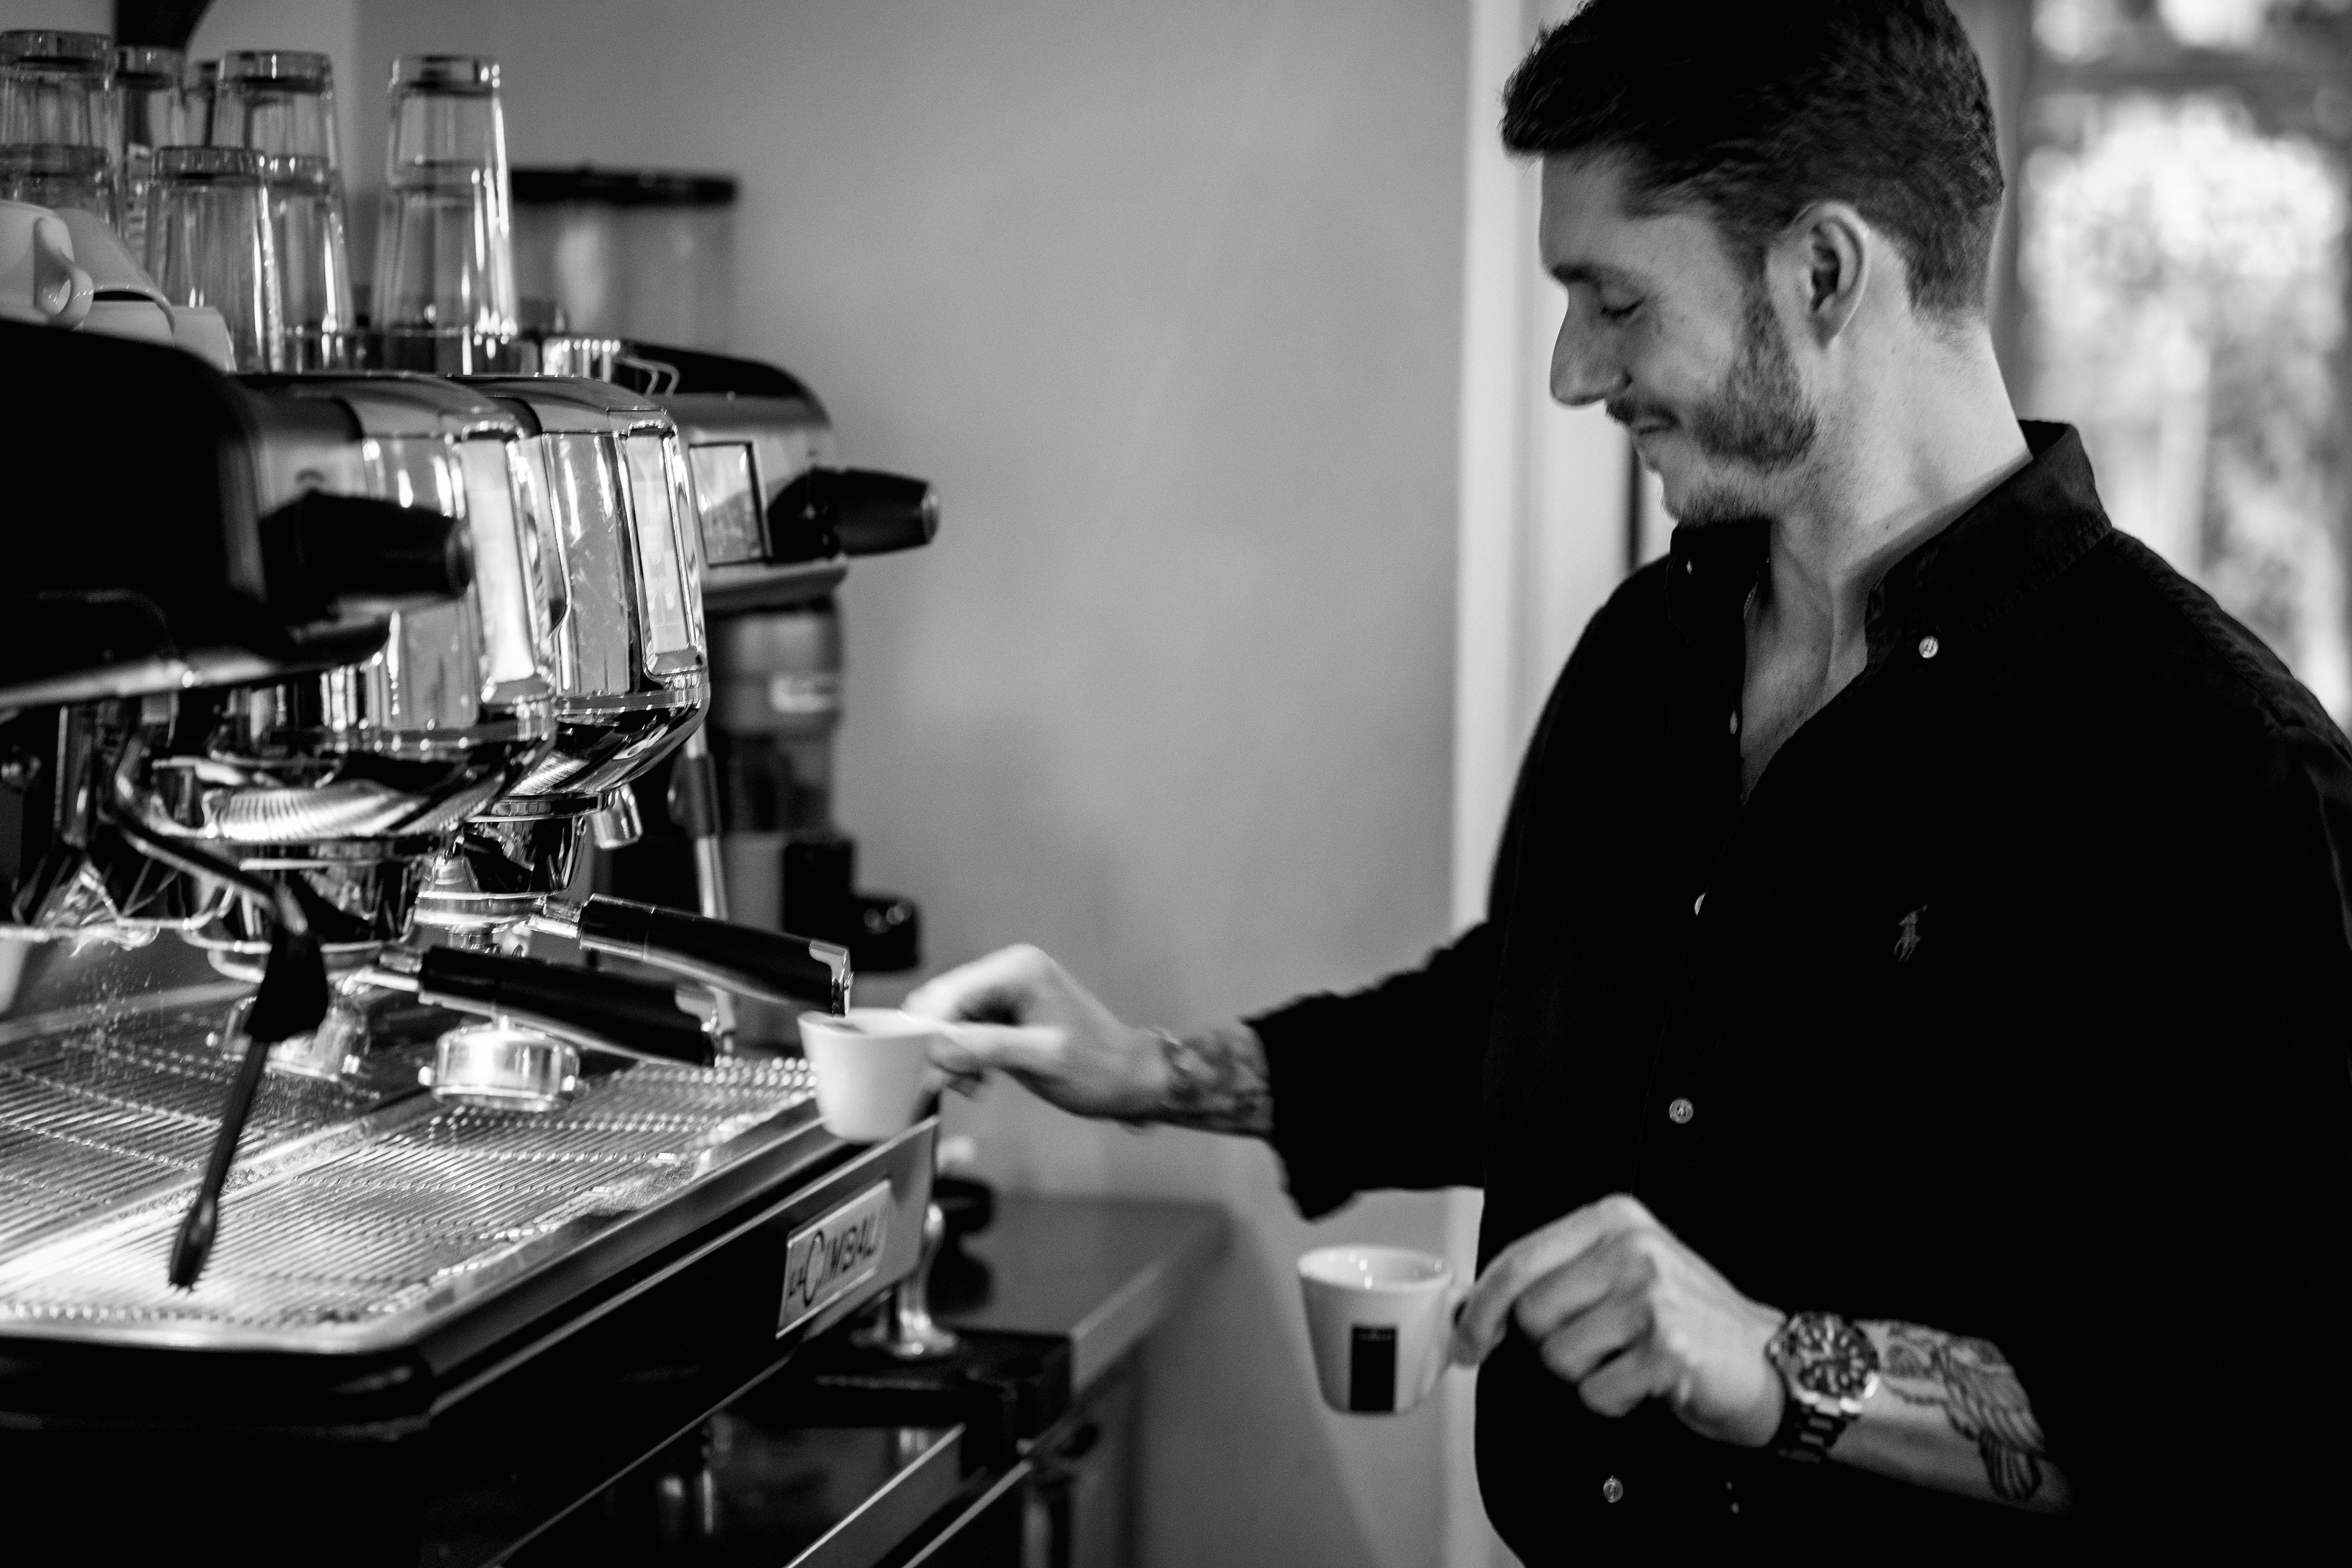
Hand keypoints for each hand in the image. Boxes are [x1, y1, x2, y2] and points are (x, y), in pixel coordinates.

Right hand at [902, 945, 1165, 1119]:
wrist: (1128, 1080)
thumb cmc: (1099, 1067)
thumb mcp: (1042, 1059)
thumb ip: (987, 1049)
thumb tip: (937, 1049)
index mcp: (1018, 969)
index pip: (951, 993)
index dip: (931, 1031)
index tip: (925, 1068)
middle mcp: (1009, 972)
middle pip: (944, 1005)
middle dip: (942, 1046)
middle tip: (956, 1081)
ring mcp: (1006, 993)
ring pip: (951, 1022)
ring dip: (953, 1057)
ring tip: (975, 1084)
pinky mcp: (1006, 1016)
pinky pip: (966, 1033)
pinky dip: (965, 1059)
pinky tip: (981, 1079)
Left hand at [1451, 1193, 1786, 1447]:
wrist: (1770, 1361)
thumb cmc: (1690, 1319)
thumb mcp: (1625, 1272)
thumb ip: (1558, 1276)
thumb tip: (1477, 1307)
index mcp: (1613, 1220)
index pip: (1518, 1261)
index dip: (1481, 1309)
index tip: (1469, 1340)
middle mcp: (1632, 1249)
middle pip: (1531, 1317)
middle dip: (1554, 1346)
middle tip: (1600, 1346)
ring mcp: (1652, 1296)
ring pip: (1559, 1358)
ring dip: (1588, 1375)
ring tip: (1629, 1359)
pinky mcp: (1667, 1348)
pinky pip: (1597, 1393)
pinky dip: (1616, 1400)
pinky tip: (1648, 1382)